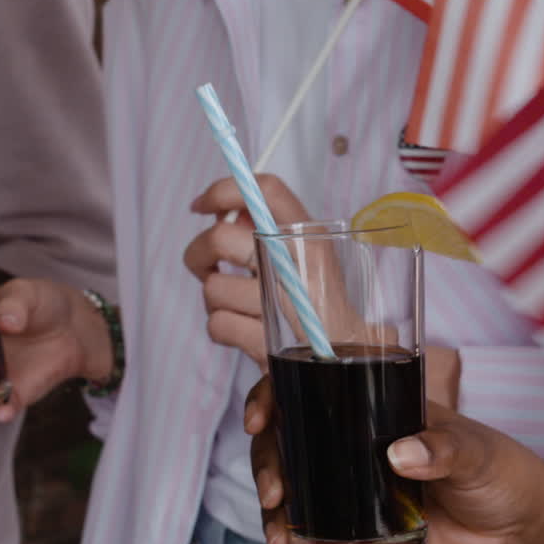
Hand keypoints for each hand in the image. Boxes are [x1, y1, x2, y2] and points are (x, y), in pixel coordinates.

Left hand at [184, 174, 309, 365]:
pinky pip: (217, 324)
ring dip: (214, 299)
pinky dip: (221, 328)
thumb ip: (265, 229)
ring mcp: (285, 307)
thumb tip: (220, 209)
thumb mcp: (303, 255)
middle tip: (204, 264)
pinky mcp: (269, 343)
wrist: (345, 352)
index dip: (223, 191)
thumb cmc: (314, 298)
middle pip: (221, 238)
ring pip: (213, 287)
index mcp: (310, 236)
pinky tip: (243, 329)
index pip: (266, 191)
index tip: (201, 205)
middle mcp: (299, 266)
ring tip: (237, 305)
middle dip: (198, 253)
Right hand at [246, 375, 543, 543]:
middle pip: (287, 441)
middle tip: (275, 493)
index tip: (262, 419)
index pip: (311, 386)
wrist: (515, 533)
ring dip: (278, 516)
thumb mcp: (475, 450)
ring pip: (294, 491)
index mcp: (374, 406)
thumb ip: (443, 448)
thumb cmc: (499, 471)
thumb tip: (401, 454)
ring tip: (281, 541)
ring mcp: (352, 486)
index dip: (275, 396)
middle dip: (267, 465)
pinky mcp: (359, 528)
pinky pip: (320, 538)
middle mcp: (353, 442)